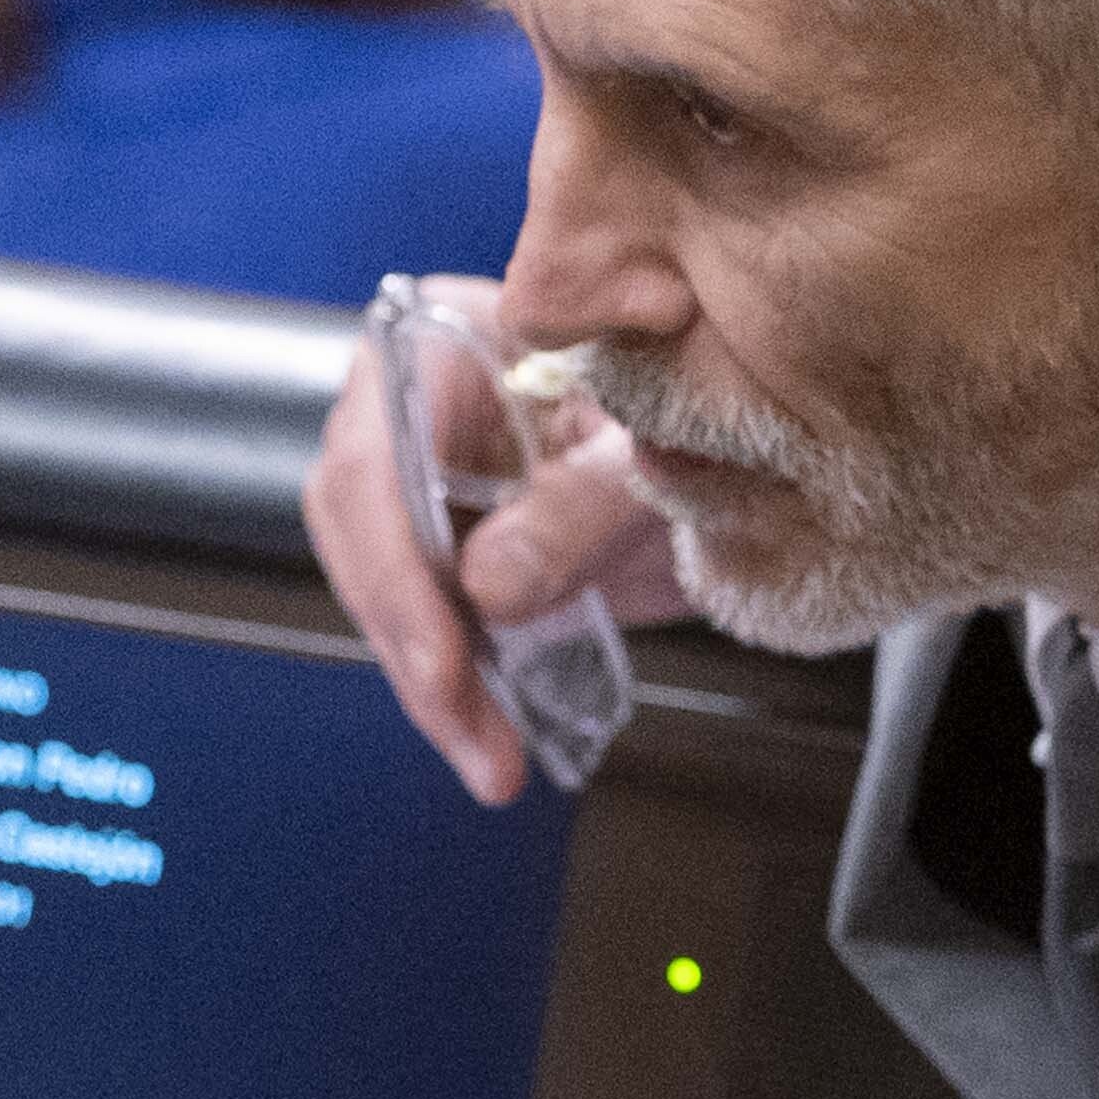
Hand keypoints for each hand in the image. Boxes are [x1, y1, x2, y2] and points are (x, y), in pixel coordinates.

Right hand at [309, 290, 689, 804]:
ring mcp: (418, 477)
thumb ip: (580, 506)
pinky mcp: (442, 544)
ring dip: (430, 683)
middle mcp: (409, 404)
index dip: (398, 568)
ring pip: (381, 588)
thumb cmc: (699, 410)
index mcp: (444, 340)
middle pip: (362, 531)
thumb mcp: (656, 451)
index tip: (442, 661)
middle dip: (412, 644)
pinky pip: (421, 619)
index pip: (374, 454)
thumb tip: (485, 590)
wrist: (736, 448)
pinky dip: (452, 685)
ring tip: (491, 758)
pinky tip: (488, 740)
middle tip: (472, 732)